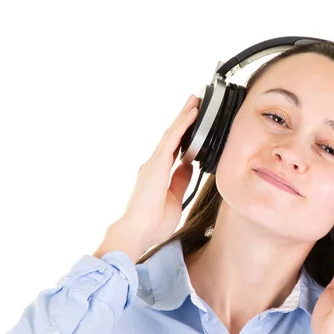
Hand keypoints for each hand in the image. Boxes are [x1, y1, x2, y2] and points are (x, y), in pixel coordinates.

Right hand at [107, 95, 199, 253]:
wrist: (138, 231)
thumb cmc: (152, 223)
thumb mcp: (174, 198)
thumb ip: (180, 180)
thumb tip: (188, 166)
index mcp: (157, 174)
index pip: (173, 148)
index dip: (183, 134)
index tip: (192, 122)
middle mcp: (153, 165)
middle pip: (171, 136)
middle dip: (183, 119)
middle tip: (194, 103)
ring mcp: (153, 163)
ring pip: (172, 133)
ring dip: (184, 116)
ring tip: (195, 101)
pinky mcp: (156, 164)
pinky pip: (172, 140)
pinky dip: (183, 126)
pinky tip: (192, 114)